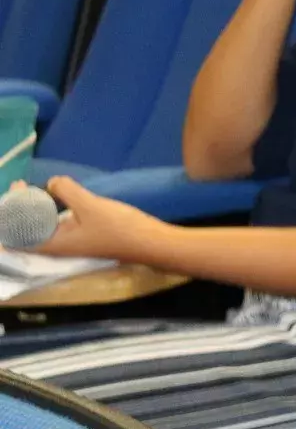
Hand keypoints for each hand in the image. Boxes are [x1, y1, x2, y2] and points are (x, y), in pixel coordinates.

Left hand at [27, 177, 159, 261]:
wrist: (149, 242)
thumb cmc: (119, 228)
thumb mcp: (91, 206)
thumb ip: (68, 192)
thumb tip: (52, 182)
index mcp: (53, 243)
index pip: (17, 233)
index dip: (10, 212)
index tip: (17, 188)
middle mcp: (57, 246)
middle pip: (26, 229)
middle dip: (20, 208)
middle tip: (22, 185)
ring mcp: (69, 242)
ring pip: (41, 226)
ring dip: (34, 209)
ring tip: (33, 189)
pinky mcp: (80, 237)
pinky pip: (55, 225)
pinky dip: (49, 212)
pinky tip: (56, 199)